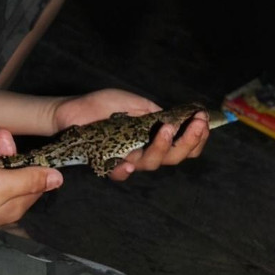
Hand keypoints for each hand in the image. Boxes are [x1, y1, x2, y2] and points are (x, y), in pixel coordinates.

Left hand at [53, 89, 209, 181]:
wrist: (70, 111)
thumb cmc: (100, 105)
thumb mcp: (132, 101)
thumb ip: (154, 111)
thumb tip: (177, 117)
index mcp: (154, 136)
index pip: (183, 145)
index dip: (197, 137)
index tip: (203, 120)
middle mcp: (144, 150)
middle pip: (174, 157)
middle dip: (189, 141)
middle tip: (196, 125)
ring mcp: (127, 157)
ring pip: (153, 163)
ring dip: (164, 147)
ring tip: (167, 129)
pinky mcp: (107, 163)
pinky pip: (120, 173)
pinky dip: (126, 169)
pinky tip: (130, 162)